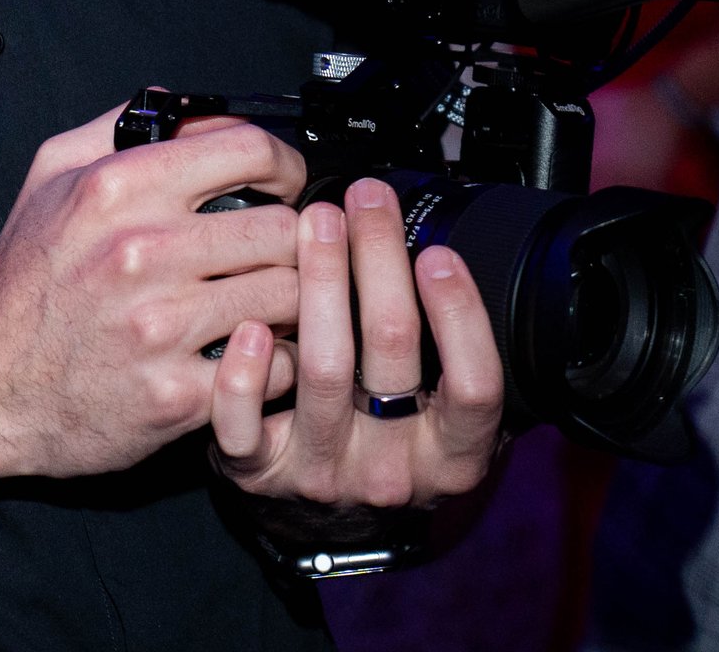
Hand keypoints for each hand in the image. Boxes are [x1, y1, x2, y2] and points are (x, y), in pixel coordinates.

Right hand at [0, 107, 307, 480]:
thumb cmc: (23, 284)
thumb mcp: (51, 175)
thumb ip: (119, 126)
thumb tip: (186, 105)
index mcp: (118, 188)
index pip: (249, 149)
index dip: (284, 163)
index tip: (284, 182)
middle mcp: (142, 251)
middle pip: (283, 228)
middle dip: (289, 238)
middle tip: (272, 252)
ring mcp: (160, 326)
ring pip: (289, 296)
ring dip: (288, 300)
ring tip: (264, 302)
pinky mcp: (175, 393)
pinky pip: (272, 367)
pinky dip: (272, 362)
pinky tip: (248, 353)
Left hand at [210, 179, 503, 508]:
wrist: (326, 519)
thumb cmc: (387, 439)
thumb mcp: (441, 411)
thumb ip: (448, 348)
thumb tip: (437, 245)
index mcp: (451, 455)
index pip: (473, 387)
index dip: (460, 315)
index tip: (438, 251)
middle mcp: (391, 470)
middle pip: (393, 350)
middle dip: (380, 257)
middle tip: (368, 199)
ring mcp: (323, 472)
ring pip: (323, 368)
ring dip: (320, 279)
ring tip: (317, 221)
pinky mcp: (260, 473)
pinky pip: (245, 424)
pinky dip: (245, 372)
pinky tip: (250, 323)